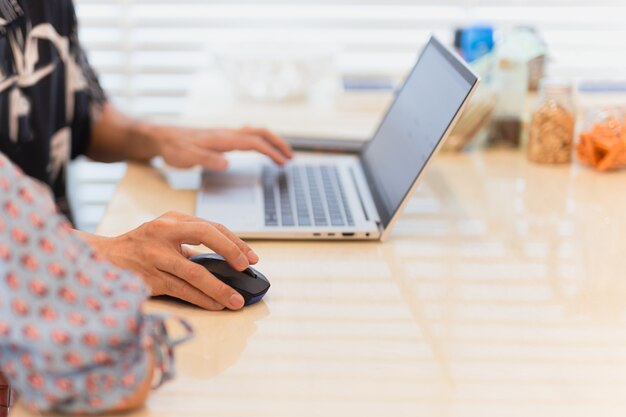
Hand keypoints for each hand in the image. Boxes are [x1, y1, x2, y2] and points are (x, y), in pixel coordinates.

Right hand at [80, 211, 258, 309]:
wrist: (102, 259)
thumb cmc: (140, 248)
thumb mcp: (165, 236)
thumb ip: (191, 244)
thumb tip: (226, 263)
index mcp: (172, 220)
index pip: (211, 226)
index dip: (235, 242)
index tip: (251, 257)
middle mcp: (164, 232)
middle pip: (206, 236)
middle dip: (232, 252)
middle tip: (247, 270)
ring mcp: (156, 256)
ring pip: (195, 272)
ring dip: (220, 288)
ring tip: (236, 300)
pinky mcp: (150, 277)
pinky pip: (182, 290)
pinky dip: (203, 298)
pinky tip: (216, 304)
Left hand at [153, 126, 292, 170]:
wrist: (161, 137)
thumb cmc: (173, 148)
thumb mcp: (186, 157)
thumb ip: (206, 160)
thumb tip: (227, 163)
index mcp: (222, 139)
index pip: (253, 142)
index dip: (271, 151)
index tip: (283, 162)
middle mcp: (226, 134)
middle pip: (259, 133)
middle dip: (277, 143)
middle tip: (290, 157)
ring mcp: (225, 135)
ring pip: (254, 133)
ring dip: (271, 142)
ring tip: (282, 154)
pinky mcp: (221, 138)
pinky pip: (247, 136)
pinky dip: (260, 141)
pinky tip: (261, 149)